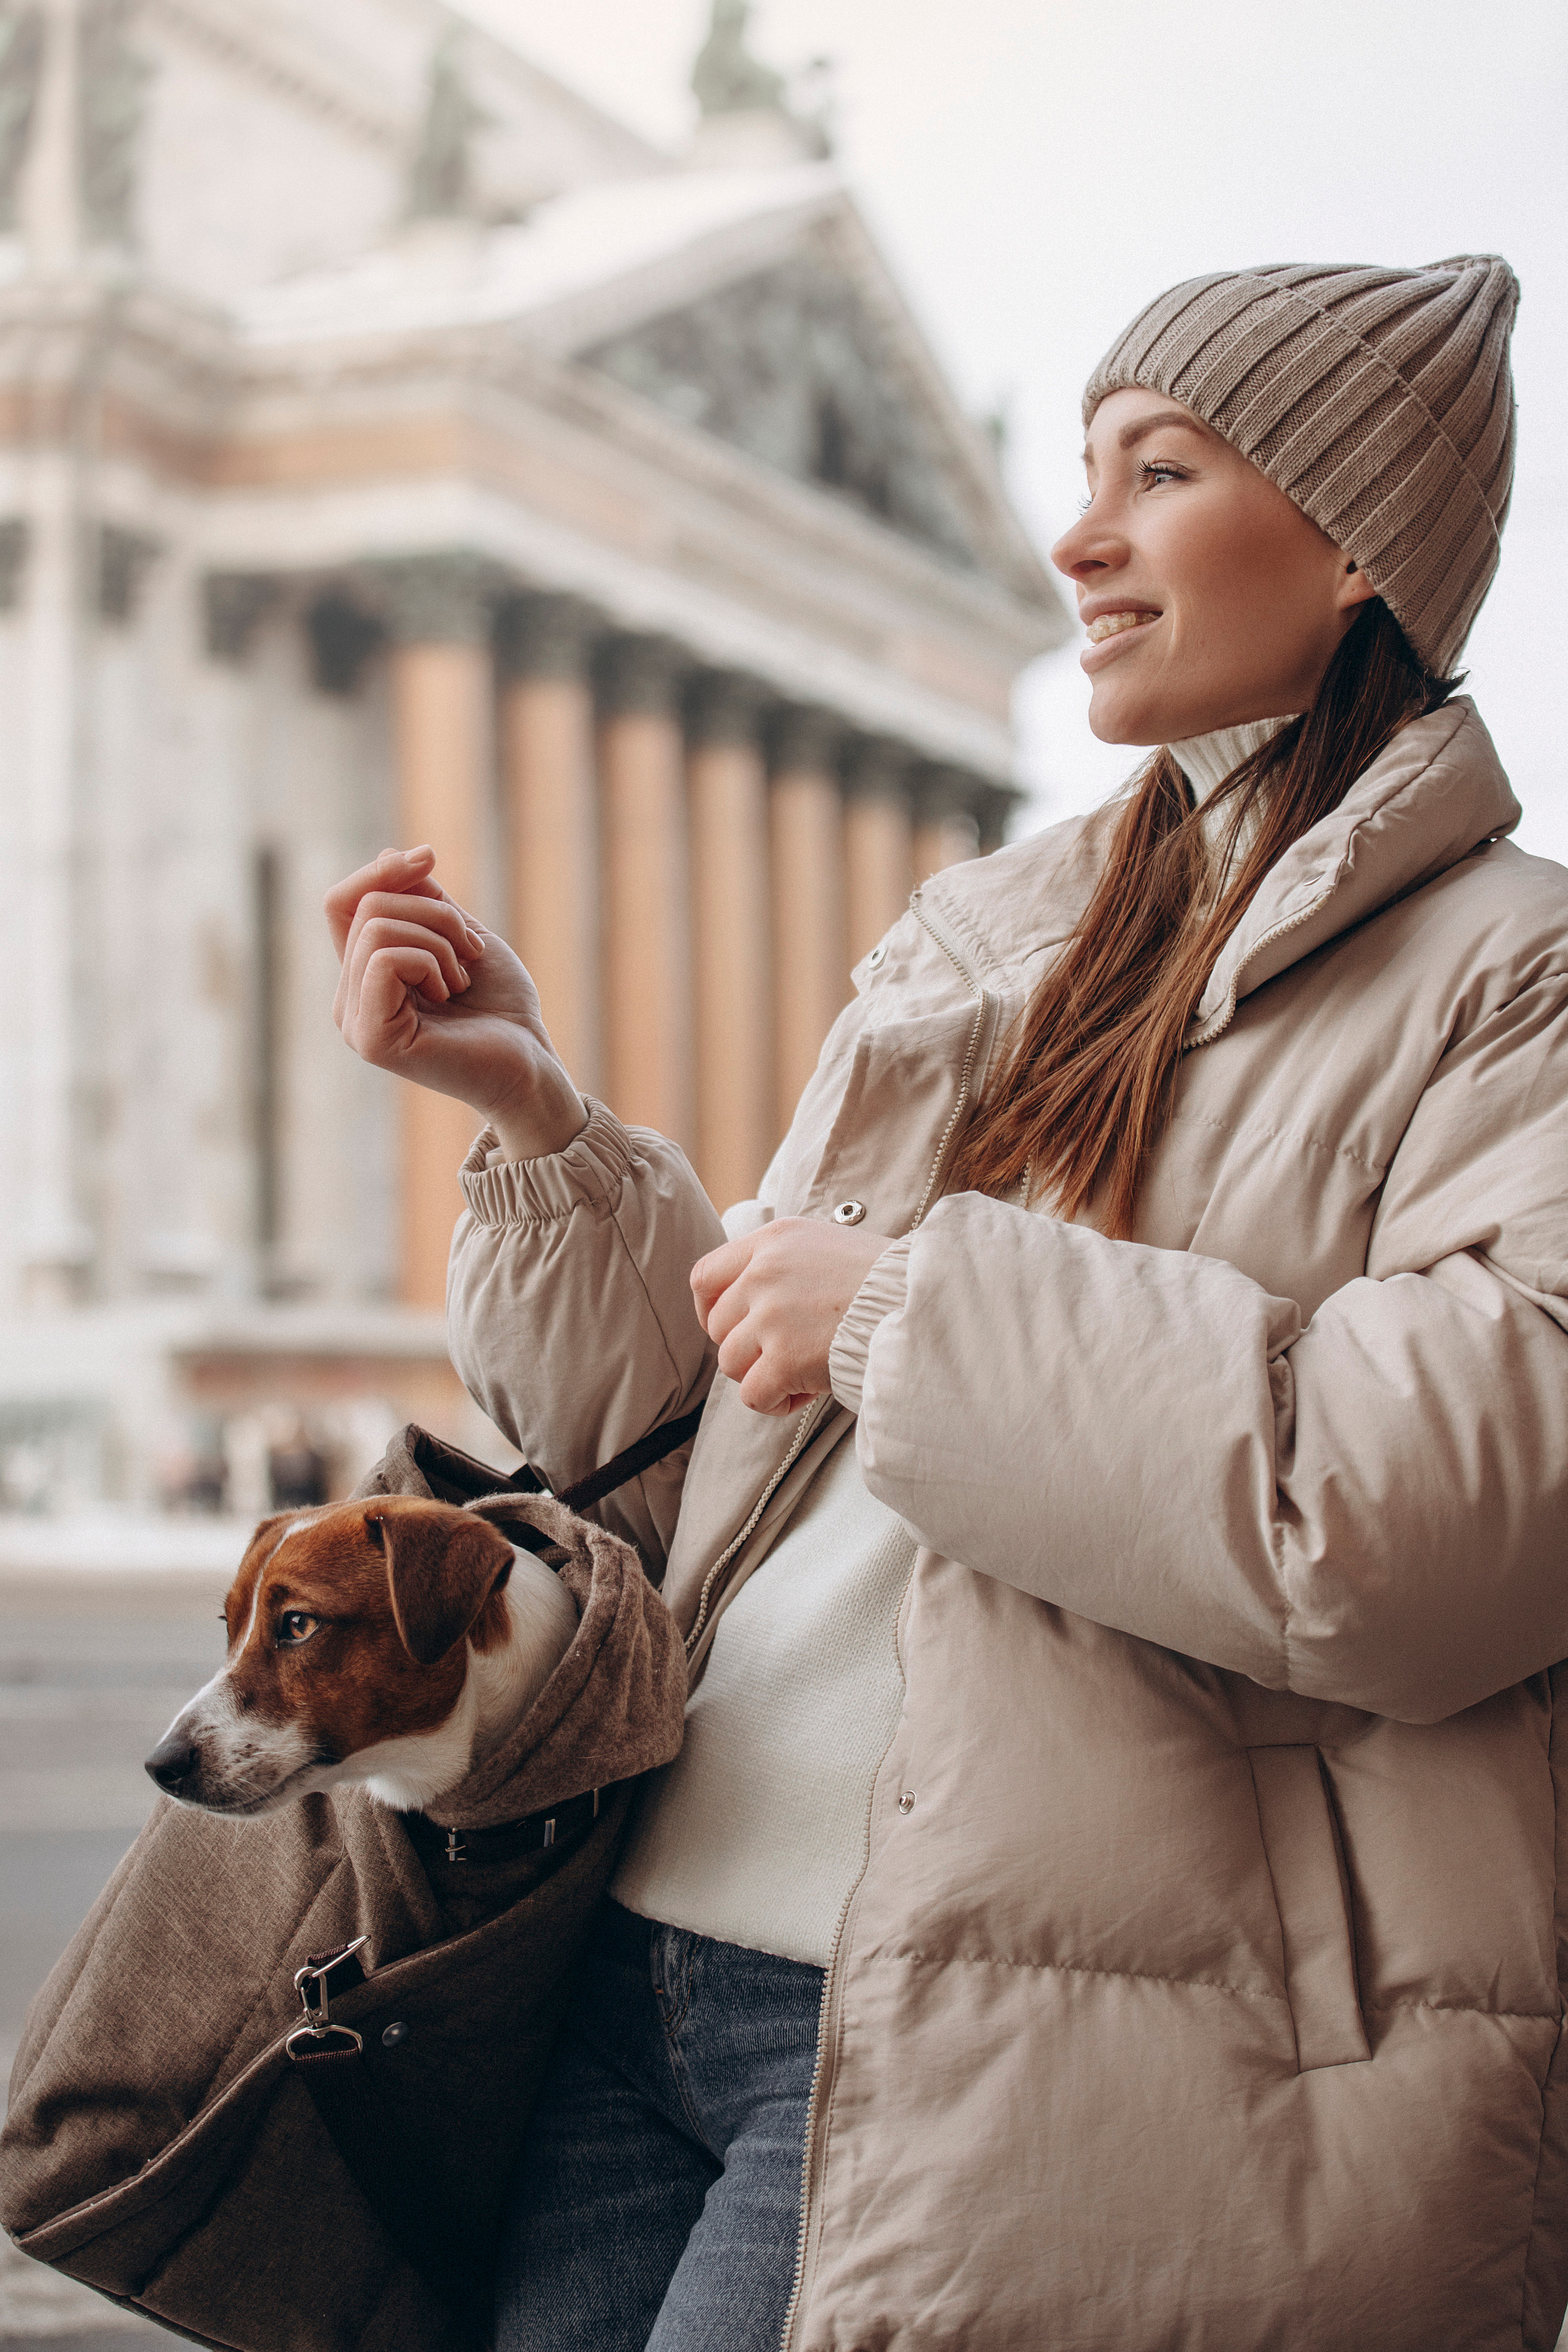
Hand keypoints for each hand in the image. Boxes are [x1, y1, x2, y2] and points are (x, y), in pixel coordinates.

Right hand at [325, 845, 586, 1158]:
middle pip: (366, 908)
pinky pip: (384, 960)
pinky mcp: (371, 1039)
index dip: (381, 872)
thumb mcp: (459, 933)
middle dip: (433, 913)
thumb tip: (386, 853)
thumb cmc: (501, 1005)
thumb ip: (421, 900)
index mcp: (364, 977)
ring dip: (438, 940)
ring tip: (460, 979)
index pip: (343, 903)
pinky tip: (449, 993)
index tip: (428, 856)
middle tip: (470, 952)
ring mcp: (356, 1022)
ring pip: (377, 929)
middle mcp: (349, 1000)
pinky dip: (429, 961)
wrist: (531, 1060)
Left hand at [691, 1218, 891, 1414]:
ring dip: (763, 1376)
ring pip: (731, 1363)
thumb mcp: (826, 1247)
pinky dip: (776, 1403)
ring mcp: (773, 1315)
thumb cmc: (887, 1282)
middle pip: (719, 1327)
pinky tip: (808, 1391)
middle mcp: (765, 1273)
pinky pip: (752, 1395)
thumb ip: (782, 1266)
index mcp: (774, 1240)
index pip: (705, 1276)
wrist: (925, 1303)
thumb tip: (750, 1305)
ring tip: (805, 1372)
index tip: (731, 1328)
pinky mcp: (786, 1357)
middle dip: (746, 1349)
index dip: (710, 1310)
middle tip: (787, 1355)